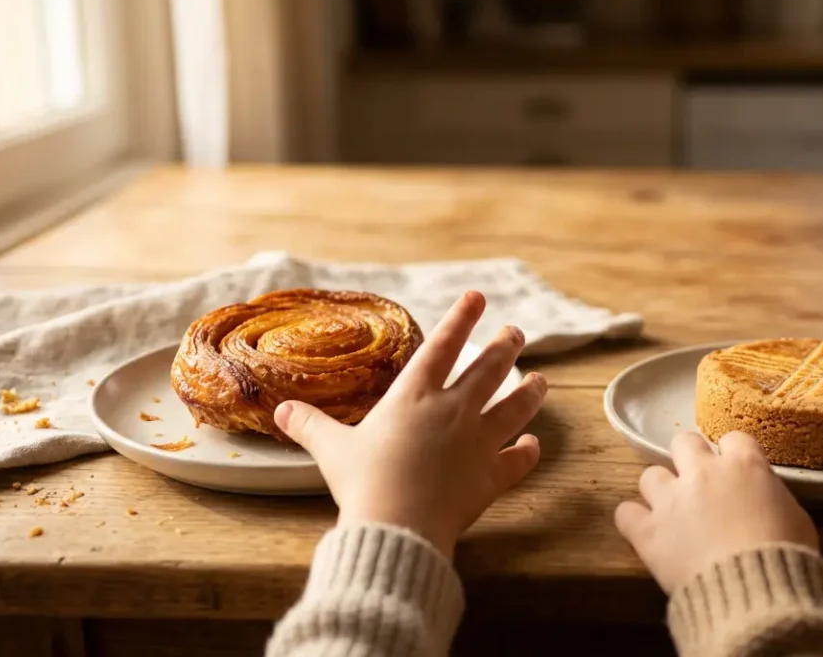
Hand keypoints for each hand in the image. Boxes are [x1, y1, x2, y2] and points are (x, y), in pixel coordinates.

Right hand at [275, 291, 547, 558]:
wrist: (398, 525)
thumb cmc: (363, 483)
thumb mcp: (331, 450)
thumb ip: (310, 426)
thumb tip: (280, 410)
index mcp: (414, 396)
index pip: (443, 346)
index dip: (460, 318)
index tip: (477, 296)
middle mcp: (452, 411)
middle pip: (488, 369)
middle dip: (504, 345)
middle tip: (515, 332)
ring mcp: (477, 442)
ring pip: (515, 407)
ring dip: (531, 391)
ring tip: (543, 380)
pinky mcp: (490, 477)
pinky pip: (517, 460)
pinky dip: (527, 451)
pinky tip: (532, 443)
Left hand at [615, 432, 816, 593]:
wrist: (755, 592)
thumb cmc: (786, 557)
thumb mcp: (796, 519)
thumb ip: (773, 497)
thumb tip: (762, 497)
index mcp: (744, 466)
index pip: (733, 438)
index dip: (733, 455)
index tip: (735, 471)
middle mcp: (702, 473)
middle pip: (683, 441)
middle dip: (689, 458)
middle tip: (697, 483)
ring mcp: (671, 500)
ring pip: (650, 475)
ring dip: (660, 491)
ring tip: (669, 512)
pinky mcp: (648, 531)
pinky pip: (625, 512)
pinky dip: (633, 521)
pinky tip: (644, 532)